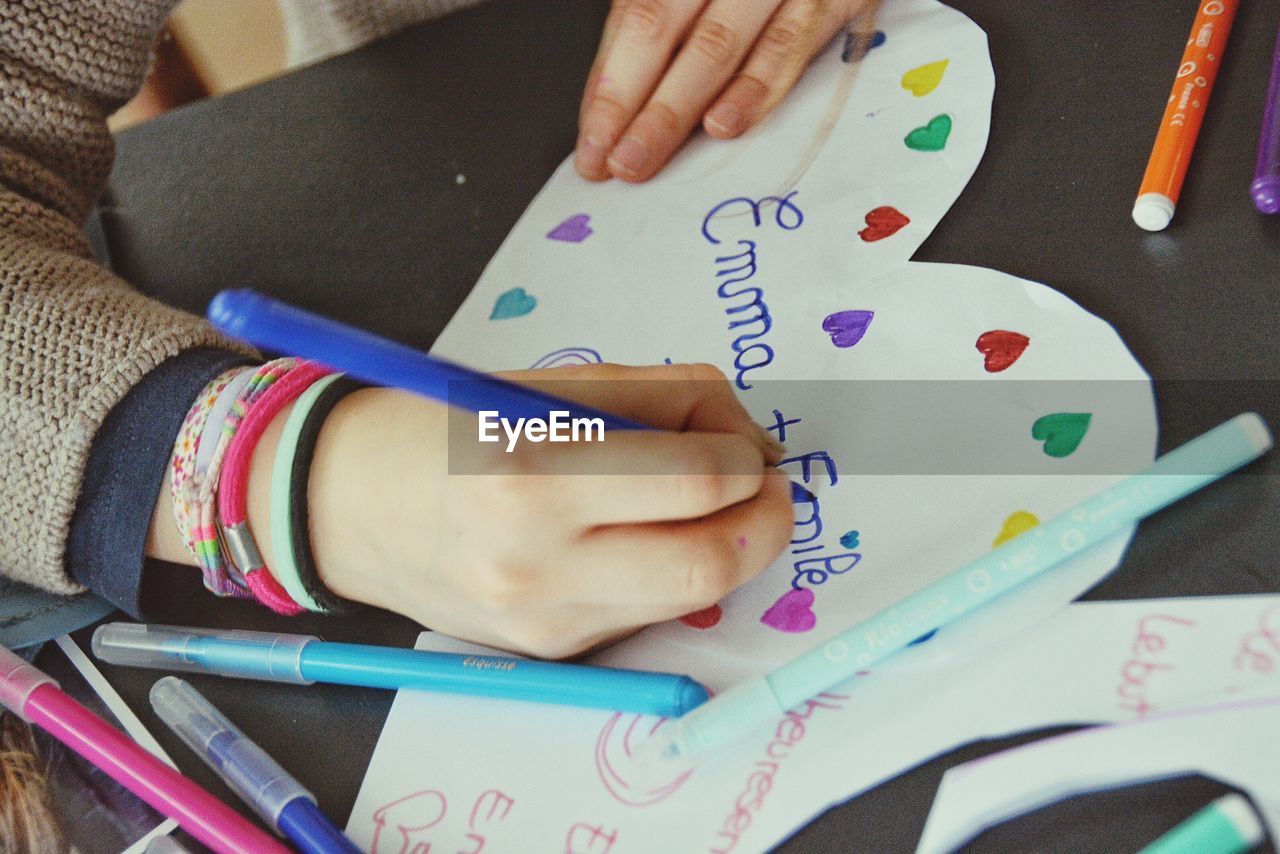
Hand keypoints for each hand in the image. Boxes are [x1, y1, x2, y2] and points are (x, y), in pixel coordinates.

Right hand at [296, 363, 791, 657]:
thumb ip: (664, 401)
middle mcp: (537, 564)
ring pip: (690, 598)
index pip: (698, 480)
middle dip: (766, 522)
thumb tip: (751, 445)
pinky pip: (645, 615)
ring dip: (726, 549)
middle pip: (711, 564)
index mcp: (533, 475)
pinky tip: (643, 539)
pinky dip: (668, 573)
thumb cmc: (443, 425)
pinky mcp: (547, 651)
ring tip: (707, 507)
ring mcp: (542, 621)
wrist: (342, 504)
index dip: (745, 455)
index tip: (742, 441)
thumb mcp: (550, 385)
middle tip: (762, 488)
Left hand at [575, 0, 872, 182]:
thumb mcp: (701, 0)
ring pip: (716, 46)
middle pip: (660, 30)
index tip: (591, 146)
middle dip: (631, 106)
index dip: (608, 88)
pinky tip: (724, 125)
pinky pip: (789, 47)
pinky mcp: (830, 2)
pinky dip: (754, 90)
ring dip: (676, 109)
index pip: (633, 22)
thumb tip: (608, 114)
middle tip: (615, 162)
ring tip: (645, 155)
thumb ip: (656, 43)